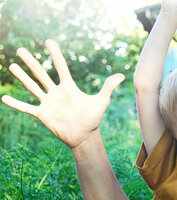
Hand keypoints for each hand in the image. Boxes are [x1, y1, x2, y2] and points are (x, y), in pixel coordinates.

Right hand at [1, 39, 124, 149]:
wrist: (85, 137)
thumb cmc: (93, 119)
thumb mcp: (102, 102)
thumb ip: (108, 87)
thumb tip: (122, 75)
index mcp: (69, 87)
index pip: (61, 67)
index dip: (56, 55)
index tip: (49, 41)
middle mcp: (56, 92)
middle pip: (42, 74)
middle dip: (32, 62)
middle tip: (21, 49)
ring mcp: (48, 103)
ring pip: (33, 87)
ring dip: (22, 77)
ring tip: (12, 66)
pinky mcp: (43, 114)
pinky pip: (27, 107)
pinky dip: (16, 104)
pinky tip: (4, 98)